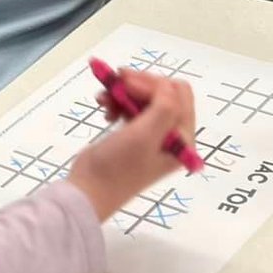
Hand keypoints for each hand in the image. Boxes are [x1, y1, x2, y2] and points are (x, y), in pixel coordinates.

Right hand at [66, 69, 196, 220]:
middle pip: (163, 93)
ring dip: (124, 92)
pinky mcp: (134, 134)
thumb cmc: (119, 166)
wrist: (89, 191)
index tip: (126, 82)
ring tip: (104, 98)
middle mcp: (172, 135)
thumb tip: (162, 83)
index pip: (178, 94)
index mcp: (183, 138)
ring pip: (144, 97)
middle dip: (138, 84)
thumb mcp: (145, 135)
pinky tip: (104, 107)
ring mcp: (153, 135)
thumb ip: (163, 106)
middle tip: (115, 80)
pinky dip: (117, 102)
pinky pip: (131, 107)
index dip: (154, 82)